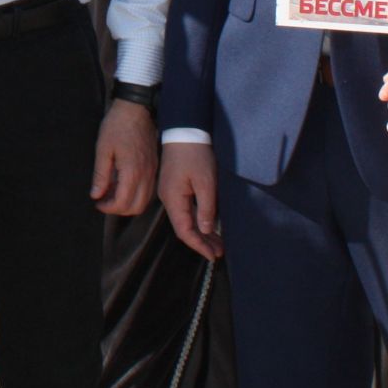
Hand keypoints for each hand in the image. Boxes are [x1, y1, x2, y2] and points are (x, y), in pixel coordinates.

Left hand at [90, 101, 156, 215]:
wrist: (136, 108)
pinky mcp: (154, 166)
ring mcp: (152, 171)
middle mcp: (146, 175)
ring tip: (112, 194)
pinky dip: (137, 194)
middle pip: (136, 207)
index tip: (97, 202)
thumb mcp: (103, 149)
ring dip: (128, 203)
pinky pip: (148, 190)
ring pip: (144, 200)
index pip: (122, 203)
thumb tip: (96, 194)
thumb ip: (100, 174)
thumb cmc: (117, 126)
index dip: (108, 207)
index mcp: (132, 172)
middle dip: (119, 209)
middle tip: (104, 201)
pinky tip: (123, 185)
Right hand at [158, 141, 222, 259]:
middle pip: (184, 227)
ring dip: (201, 232)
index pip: (184, 231)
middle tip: (219, 252)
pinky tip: (209, 225)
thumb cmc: (196, 155)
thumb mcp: (206, 182)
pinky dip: (198, 220)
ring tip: (218, 243)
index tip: (213, 256)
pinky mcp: (175, 187)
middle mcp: (168, 198)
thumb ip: (206, 208)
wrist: (184, 131)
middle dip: (201, 241)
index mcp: (173, 199)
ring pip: (185, 219)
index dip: (199, 245)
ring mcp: (171, 192)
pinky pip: (186, 209)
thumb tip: (205, 229)